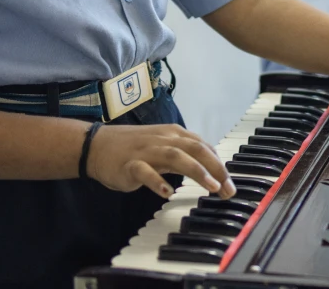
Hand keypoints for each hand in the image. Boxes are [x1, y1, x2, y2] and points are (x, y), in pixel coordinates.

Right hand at [87, 123, 234, 199]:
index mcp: (174, 134)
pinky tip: (167, 193)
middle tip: (228, 189)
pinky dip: (157, 181)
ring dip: (197, 171)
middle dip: (216, 168)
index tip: (231, 184)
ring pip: (176, 156)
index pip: (203, 146)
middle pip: (196, 149)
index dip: (220, 164)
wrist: (97, 146)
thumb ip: (185, 155)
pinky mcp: (130, 164)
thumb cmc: (134, 148)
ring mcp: (147, 151)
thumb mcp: (164, 147)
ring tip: (212, 187)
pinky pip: (144, 172)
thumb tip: (212, 168)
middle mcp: (164, 139)